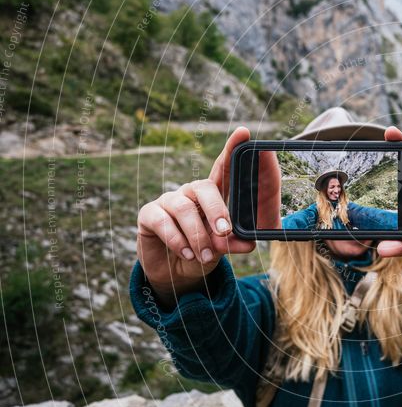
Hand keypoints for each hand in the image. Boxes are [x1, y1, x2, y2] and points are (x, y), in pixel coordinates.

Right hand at [136, 127, 267, 304]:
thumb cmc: (203, 253)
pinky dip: (177, 240)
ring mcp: (169, 201)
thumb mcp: (221, 249)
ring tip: (205, 255)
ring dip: (197, 234)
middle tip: (224, 232)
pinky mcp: (149, 215)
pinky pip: (163, 222)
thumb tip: (248, 243)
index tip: (244, 132)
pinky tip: (186, 253)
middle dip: (216, 210)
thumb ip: (233, 243)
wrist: (175, 273)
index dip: (232, 150)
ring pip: (183, 208)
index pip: (223, 169)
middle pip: (204, 187)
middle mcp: (190, 193)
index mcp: (212, 196)